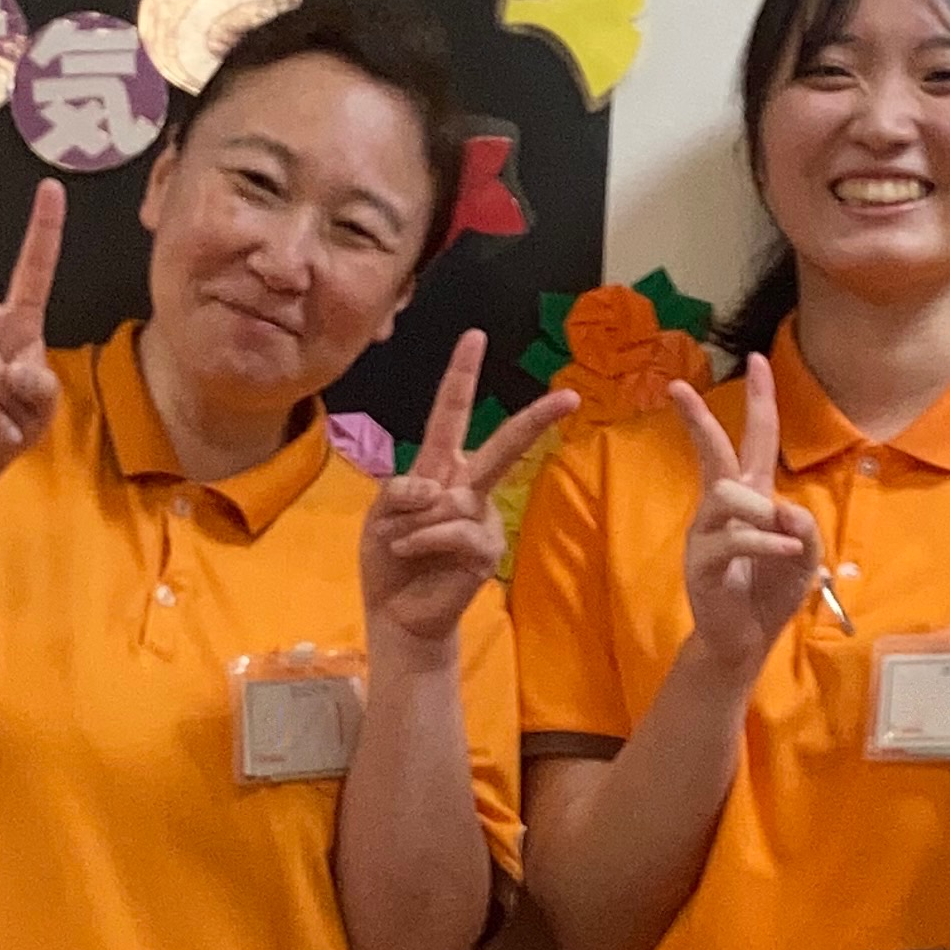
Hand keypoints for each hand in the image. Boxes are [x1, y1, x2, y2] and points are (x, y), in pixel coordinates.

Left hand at [357, 332, 576, 654]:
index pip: (451, 414)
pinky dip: (422, 539)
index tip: (475, 336)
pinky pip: (453, 528)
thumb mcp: (380, 514)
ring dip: (413, 520)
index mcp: (441, 468)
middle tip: (569, 398)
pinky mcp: (487, 549)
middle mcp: (468, 487)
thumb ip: (403, 490)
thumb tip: (439, 491)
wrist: (396, 614)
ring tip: (402, 544)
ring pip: (452, 498)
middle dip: (536, 420)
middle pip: (502, 445)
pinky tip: (412, 554)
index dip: (461, 375)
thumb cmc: (389, 559)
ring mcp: (482, 518)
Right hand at [671, 354, 824, 679]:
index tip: (757, 358)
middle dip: (698, 419)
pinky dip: (763, 541)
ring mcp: (707, 532)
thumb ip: (804, 527)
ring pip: (727, 495)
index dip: (759, 400)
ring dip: (760, 511)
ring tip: (784, 539)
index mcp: (752, 496)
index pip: (755, 438)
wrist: (745, 638)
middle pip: (713, 452)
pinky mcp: (701, 562)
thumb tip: (785, 507)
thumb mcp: (805, 556)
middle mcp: (724, 506)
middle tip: (675, 387)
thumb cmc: (771, 590)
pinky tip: (784, 550)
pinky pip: (733, 538)